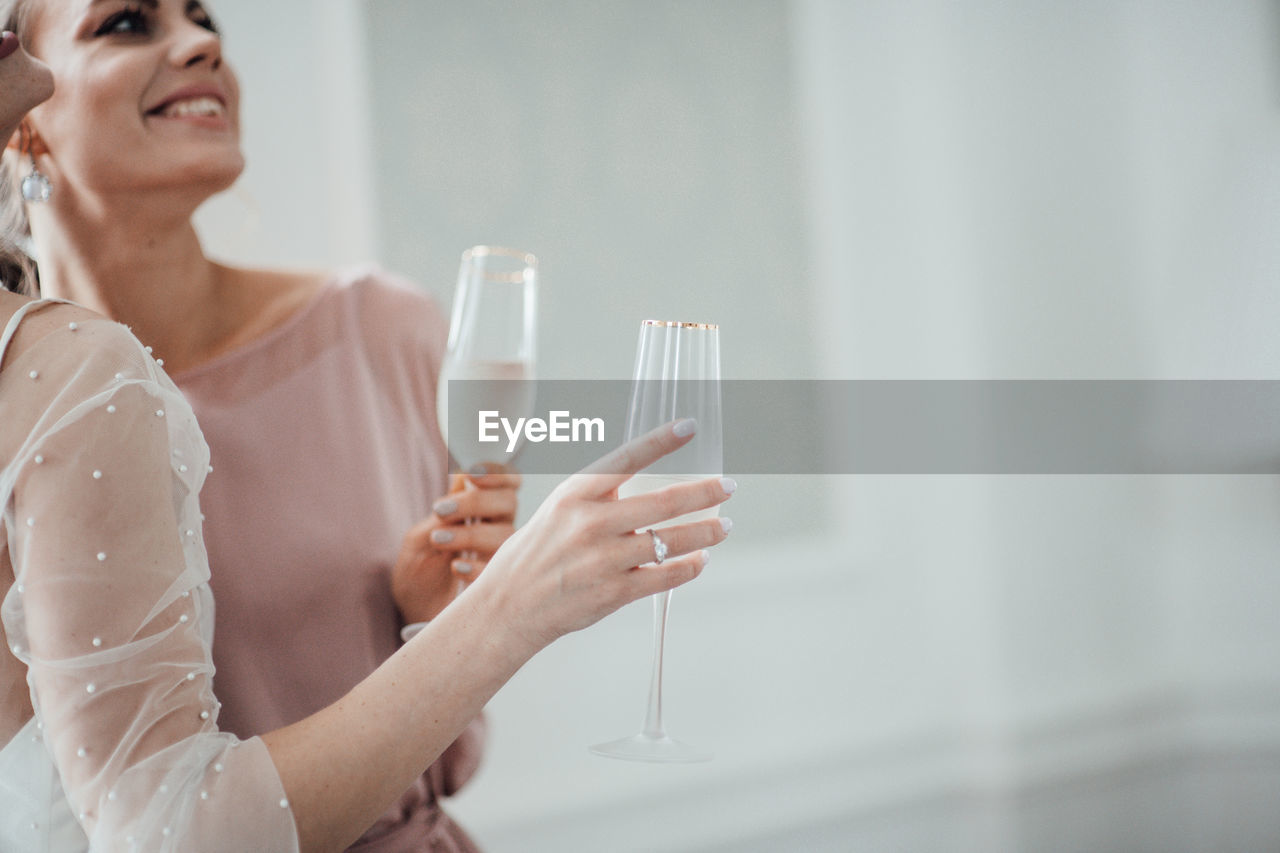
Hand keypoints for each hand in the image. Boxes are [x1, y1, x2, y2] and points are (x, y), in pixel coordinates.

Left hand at [391, 466, 520, 624]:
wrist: (413, 614)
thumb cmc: (418, 571)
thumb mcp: (420, 535)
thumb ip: (444, 511)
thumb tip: (461, 474)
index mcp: (483, 509)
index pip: (507, 480)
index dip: (497, 472)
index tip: (472, 473)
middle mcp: (498, 528)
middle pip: (508, 501)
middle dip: (475, 501)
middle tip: (440, 510)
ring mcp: (502, 555)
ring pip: (507, 534)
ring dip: (471, 533)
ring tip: (439, 541)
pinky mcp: (499, 583)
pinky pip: (502, 568)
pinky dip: (478, 565)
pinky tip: (456, 567)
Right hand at [469, 419, 734, 657]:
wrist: (508, 608)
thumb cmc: (534, 555)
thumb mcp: (558, 512)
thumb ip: (599, 499)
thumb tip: (646, 486)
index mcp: (575, 495)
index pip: (626, 459)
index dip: (660, 441)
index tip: (689, 427)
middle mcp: (591, 523)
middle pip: (663, 502)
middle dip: (704, 492)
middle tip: (729, 486)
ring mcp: (604, 560)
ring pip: (671, 540)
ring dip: (707, 533)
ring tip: (725, 527)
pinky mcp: (613, 592)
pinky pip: (664, 576)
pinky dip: (689, 568)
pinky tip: (700, 561)